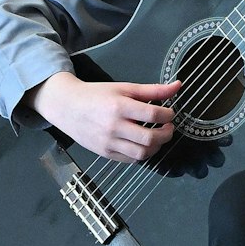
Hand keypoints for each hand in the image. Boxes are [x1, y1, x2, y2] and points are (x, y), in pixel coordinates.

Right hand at [29, 72, 180, 162]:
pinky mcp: (105, 153)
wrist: (67, 107)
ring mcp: (108, 142)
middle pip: (150, 138)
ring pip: (142, 153)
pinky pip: (130, 160)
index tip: (169, 113)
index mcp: (119, 107)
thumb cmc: (96, 95)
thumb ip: (152, 90)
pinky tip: (143, 144)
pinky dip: (142, 154)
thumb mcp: (124, 87)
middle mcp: (114, 127)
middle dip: (166, 134)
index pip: (153, 115)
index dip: (168, 115)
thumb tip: (178, 86)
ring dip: (156, 147)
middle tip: (168, 127)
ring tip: (158, 137)